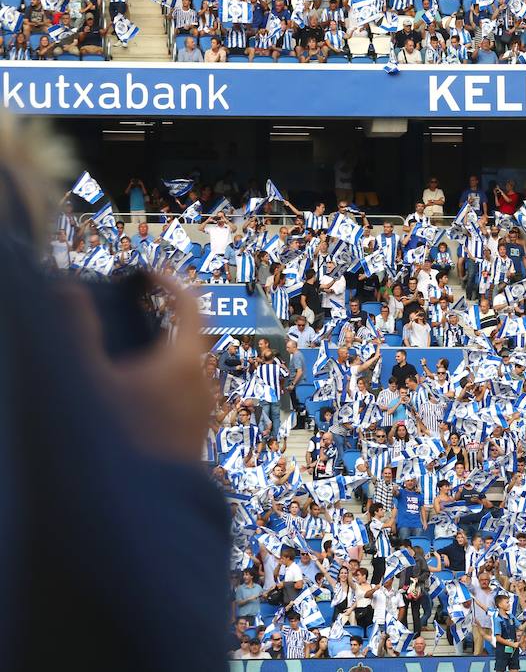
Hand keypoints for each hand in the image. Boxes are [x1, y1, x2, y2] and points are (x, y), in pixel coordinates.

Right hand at [58, 273, 212, 461]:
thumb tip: (67, 290)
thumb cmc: (116, 439)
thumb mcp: (88, 379)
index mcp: (185, 361)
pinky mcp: (196, 431)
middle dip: (161, 319)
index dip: (168, 282)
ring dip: (160, 353)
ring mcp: (203, 408)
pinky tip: (131, 393)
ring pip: (186, 367)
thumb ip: (77, 330)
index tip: (146, 273)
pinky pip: (183, 393)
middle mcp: (204, 381)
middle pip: (189, 335)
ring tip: (124, 353)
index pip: (189, 304)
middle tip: (130, 310)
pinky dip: (162, 380)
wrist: (141, 506)